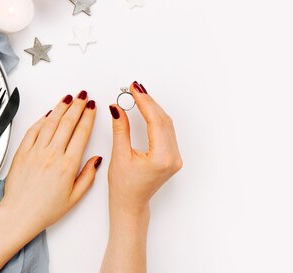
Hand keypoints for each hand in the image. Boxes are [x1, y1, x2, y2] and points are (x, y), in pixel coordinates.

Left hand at [0, 91, 101, 240]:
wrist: (19, 214)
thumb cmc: (45, 209)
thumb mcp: (74, 198)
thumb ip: (88, 176)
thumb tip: (96, 159)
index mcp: (67, 165)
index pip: (81, 133)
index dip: (88, 117)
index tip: (93, 108)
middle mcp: (52, 155)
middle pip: (67, 123)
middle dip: (77, 106)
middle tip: (83, 97)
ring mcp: (35, 152)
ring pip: (50, 123)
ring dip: (60, 107)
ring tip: (68, 98)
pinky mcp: (22, 152)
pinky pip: (33, 131)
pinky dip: (42, 119)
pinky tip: (48, 113)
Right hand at [108, 82, 181, 215]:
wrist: (131, 204)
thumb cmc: (123, 186)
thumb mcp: (119, 155)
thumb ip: (120, 129)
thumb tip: (117, 108)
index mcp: (161, 157)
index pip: (155, 121)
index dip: (144, 102)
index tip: (133, 89)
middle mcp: (173, 157)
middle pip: (163, 120)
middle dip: (148, 101)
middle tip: (134, 87)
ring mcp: (175, 156)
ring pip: (166, 124)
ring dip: (153, 107)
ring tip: (138, 94)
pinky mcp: (172, 155)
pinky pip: (166, 130)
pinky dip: (156, 117)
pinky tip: (146, 108)